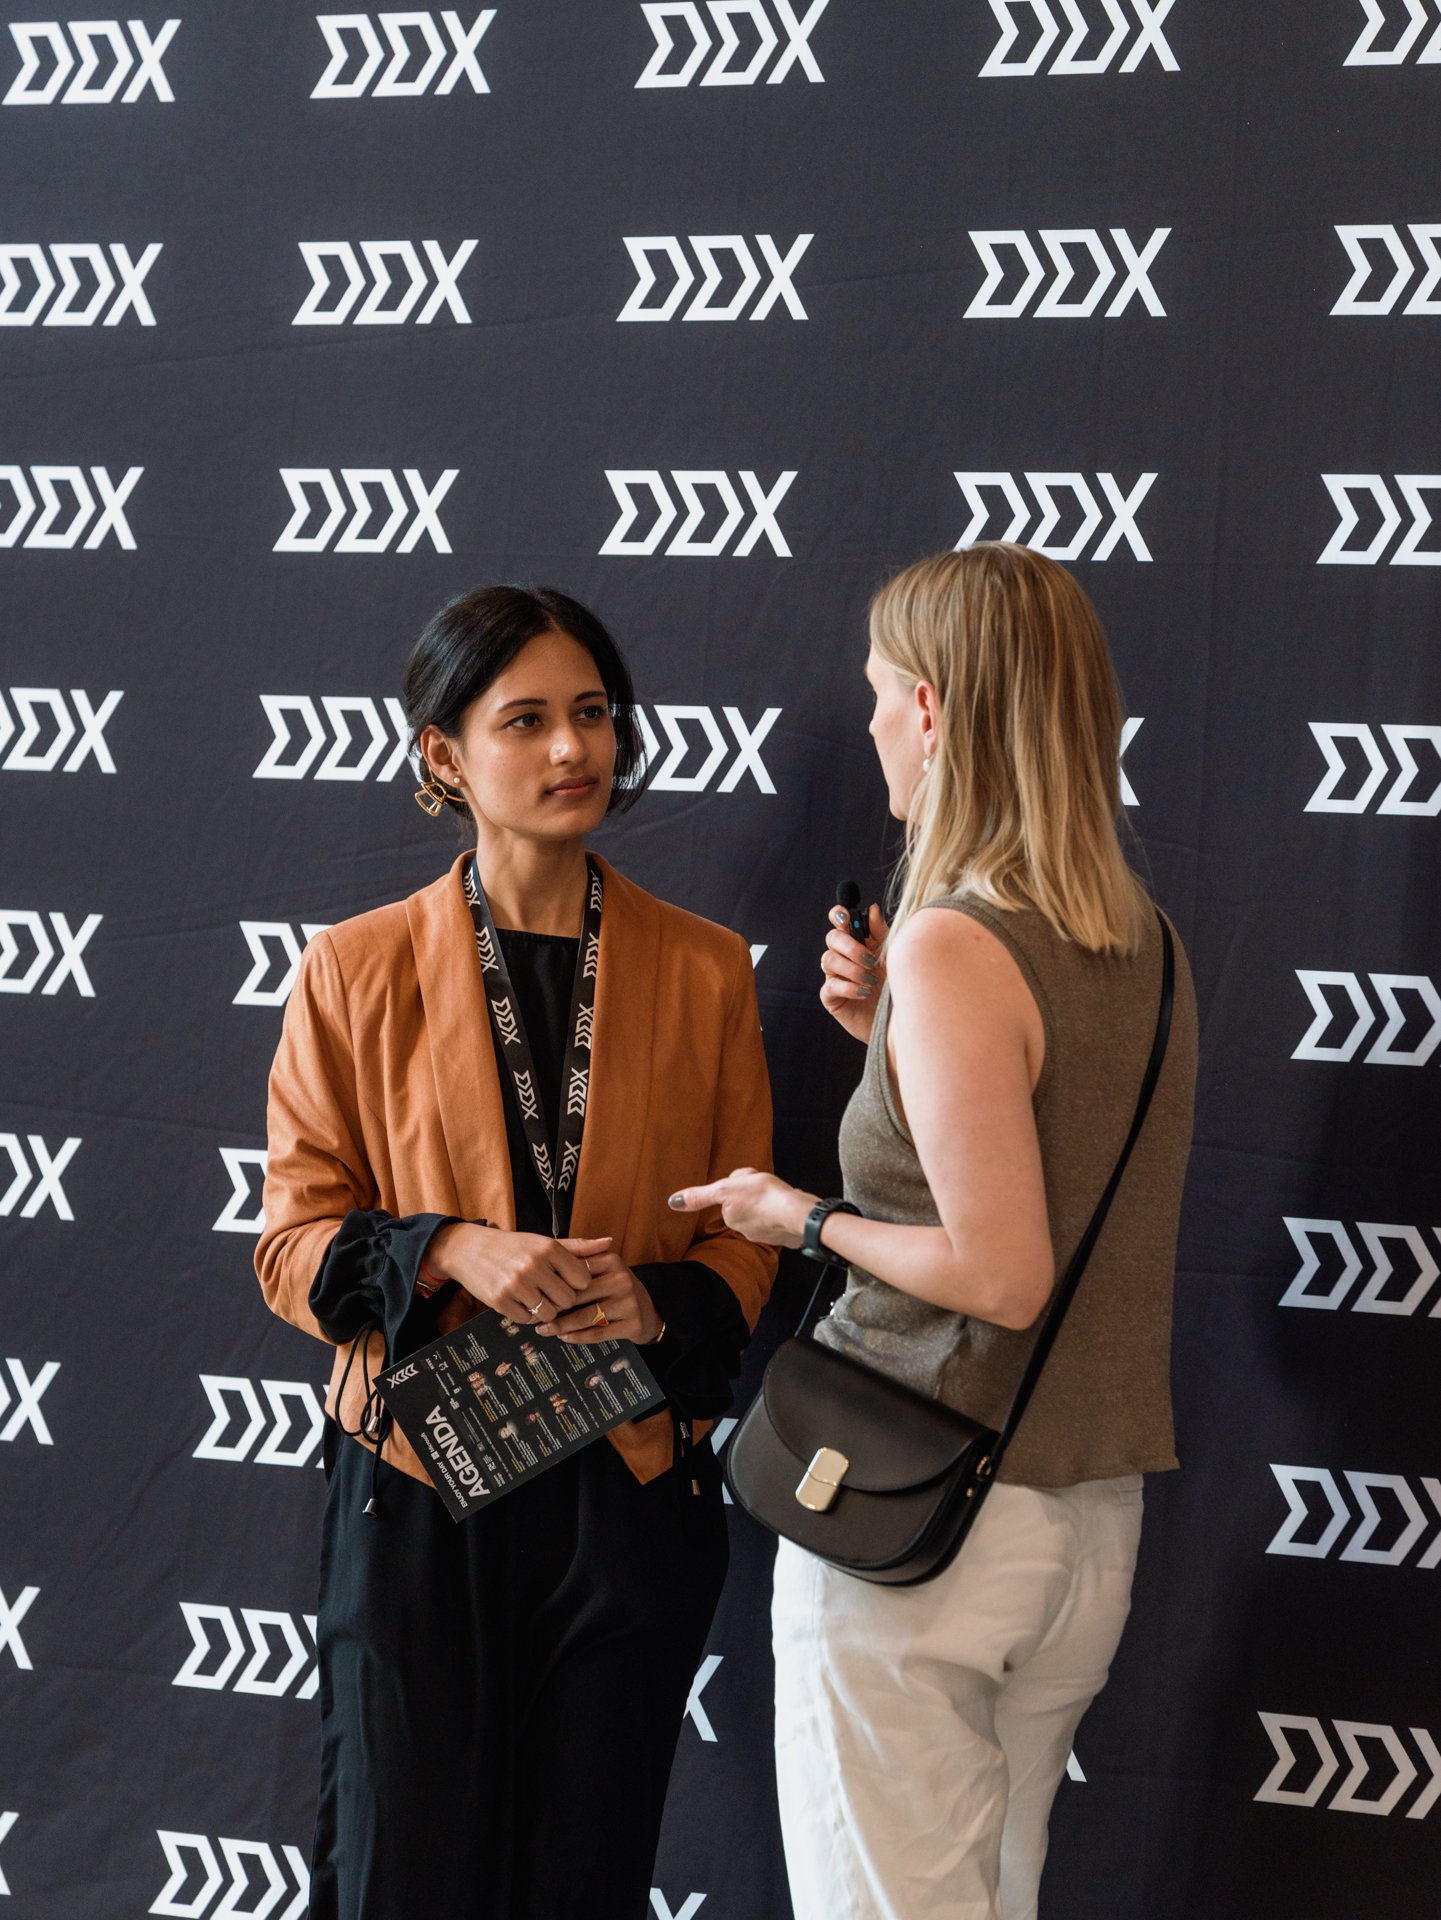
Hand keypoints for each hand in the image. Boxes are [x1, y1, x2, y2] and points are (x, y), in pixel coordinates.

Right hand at [425, 1223, 609, 1325]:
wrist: (470, 1250)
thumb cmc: (515, 1246)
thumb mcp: (545, 1242)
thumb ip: (579, 1246)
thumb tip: (610, 1243)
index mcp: (548, 1249)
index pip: (582, 1279)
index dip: (578, 1285)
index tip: (568, 1282)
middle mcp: (533, 1266)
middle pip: (568, 1300)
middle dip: (563, 1300)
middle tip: (552, 1292)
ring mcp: (515, 1285)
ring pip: (549, 1314)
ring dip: (546, 1311)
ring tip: (537, 1298)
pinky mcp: (500, 1301)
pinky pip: (527, 1320)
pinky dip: (527, 1315)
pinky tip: (521, 1302)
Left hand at [539, 1249, 664, 1346]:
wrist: (648, 1312)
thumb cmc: (616, 1289)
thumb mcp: (602, 1269)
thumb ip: (578, 1259)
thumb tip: (544, 1260)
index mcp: (612, 1260)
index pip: (575, 1271)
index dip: (553, 1283)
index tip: (535, 1292)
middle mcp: (622, 1278)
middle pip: (579, 1295)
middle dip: (554, 1307)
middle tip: (535, 1315)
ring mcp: (629, 1302)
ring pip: (586, 1316)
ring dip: (561, 1325)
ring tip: (544, 1329)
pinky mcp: (632, 1324)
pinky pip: (598, 1333)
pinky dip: (578, 1337)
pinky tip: (564, 1337)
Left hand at [668, 1168, 815, 1248]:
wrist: (798, 1214)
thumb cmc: (765, 1197)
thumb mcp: (727, 1187)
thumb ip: (700, 1196)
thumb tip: (672, 1202)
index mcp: (731, 1218)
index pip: (730, 1195)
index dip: (740, 1183)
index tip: (750, 1181)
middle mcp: (745, 1231)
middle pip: (746, 1203)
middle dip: (753, 1191)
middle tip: (765, 1185)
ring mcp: (766, 1235)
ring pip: (762, 1209)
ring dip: (768, 1200)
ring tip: (778, 1194)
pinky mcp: (784, 1235)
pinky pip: (779, 1218)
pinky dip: (782, 1210)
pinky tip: (788, 1204)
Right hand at [820, 900, 888, 1042]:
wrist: (899, 1021)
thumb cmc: (896, 985)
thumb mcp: (894, 956)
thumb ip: (882, 933)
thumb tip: (872, 908)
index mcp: (857, 941)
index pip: (839, 920)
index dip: (839, 914)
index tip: (847, 917)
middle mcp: (843, 956)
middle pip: (832, 938)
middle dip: (850, 947)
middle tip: (870, 960)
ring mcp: (835, 976)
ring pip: (828, 960)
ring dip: (852, 969)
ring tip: (871, 981)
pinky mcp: (831, 997)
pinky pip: (831, 985)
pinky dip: (849, 987)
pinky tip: (865, 992)